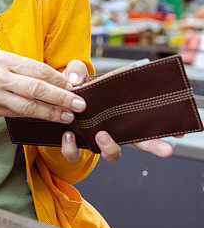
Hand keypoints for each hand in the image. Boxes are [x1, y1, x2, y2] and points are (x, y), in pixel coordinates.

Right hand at [0, 51, 85, 122]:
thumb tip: (55, 79)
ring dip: (51, 112)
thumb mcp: (0, 58)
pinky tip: (46, 118)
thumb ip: (24, 68)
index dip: (59, 79)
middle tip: (79, 104)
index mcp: (4, 60)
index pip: (38, 70)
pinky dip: (34, 117)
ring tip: (67, 116)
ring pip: (28, 106)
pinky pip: (17, 115)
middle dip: (61, 98)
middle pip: (36, 89)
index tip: (74, 86)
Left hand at [60, 60, 175, 162]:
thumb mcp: (74, 77)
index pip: (144, 121)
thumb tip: (75, 80)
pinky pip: (75, 154)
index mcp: (115, 114)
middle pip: (139, 142)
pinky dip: (72, 148)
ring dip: (111, 147)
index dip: (163, 127)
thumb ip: (76, 72)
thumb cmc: (67, 94)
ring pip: (112, 153)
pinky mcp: (74, 148)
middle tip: (166, 150)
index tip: (181, 131)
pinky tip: (68, 136)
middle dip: (154, 146)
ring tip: (102, 135)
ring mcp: (93, 141)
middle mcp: (110, 130)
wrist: (47, 107)